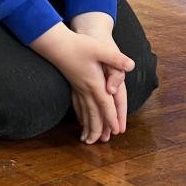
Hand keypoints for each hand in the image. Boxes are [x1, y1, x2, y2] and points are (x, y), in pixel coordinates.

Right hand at [32, 21, 132, 143]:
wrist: (54, 42)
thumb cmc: (77, 44)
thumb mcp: (99, 48)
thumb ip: (115, 58)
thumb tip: (131, 65)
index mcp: (94, 82)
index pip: (106, 104)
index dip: (112, 118)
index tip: (117, 131)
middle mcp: (85, 88)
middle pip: (93, 113)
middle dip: (98, 129)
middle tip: (101, 142)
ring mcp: (77, 88)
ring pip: (84, 112)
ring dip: (87, 126)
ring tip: (87, 140)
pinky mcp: (72, 85)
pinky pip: (77, 105)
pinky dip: (79, 115)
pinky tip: (79, 121)